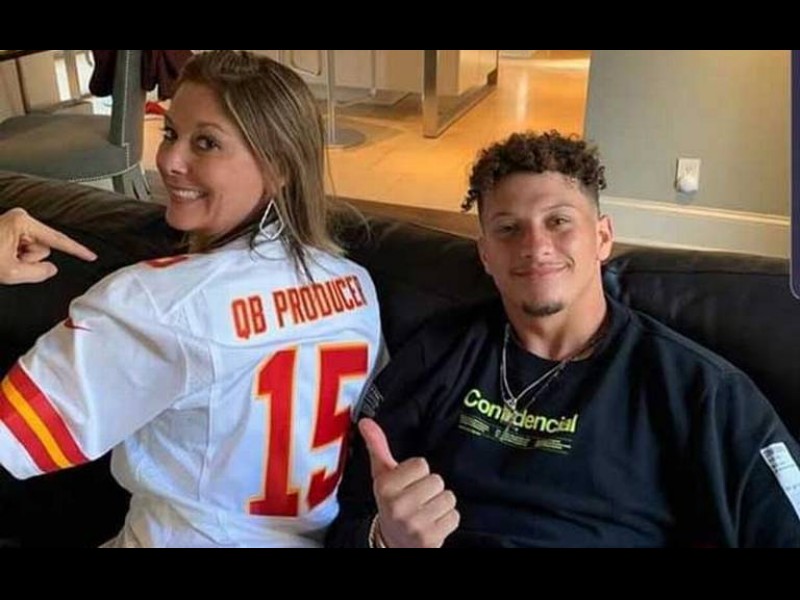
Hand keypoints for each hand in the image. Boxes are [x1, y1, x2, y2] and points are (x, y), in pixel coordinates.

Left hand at [0, 208, 96, 284]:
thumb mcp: (10, 272)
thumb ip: (38, 273)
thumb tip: (51, 269)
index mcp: (22, 223)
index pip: (58, 240)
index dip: (76, 250)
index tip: (91, 256)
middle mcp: (20, 219)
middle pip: (44, 247)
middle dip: (31, 259)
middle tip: (11, 262)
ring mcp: (16, 223)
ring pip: (35, 249)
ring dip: (23, 259)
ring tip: (4, 258)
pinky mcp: (11, 228)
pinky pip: (25, 247)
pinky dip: (16, 255)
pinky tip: (3, 255)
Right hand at [359, 417, 459, 547]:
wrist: (393, 542)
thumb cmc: (392, 502)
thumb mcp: (382, 475)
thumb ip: (377, 446)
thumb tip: (365, 421)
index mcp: (385, 487)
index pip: (421, 464)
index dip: (418, 473)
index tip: (408, 483)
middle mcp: (398, 506)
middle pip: (437, 480)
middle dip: (431, 489)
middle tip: (418, 499)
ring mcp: (414, 524)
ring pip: (448, 498)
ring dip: (441, 504)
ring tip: (426, 511)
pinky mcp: (429, 538)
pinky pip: (454, 516)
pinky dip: (447, 520)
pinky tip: (433, 523)